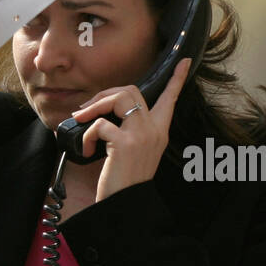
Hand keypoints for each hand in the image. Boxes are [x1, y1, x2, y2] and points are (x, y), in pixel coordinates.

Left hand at [69, 59, 190, 201]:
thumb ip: (129, 131)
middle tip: (87, 109)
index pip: (171, 99)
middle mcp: (155, 130)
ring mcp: (142, 135)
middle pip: (132, 91)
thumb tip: (106, 114)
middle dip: (106, 93)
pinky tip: (85, 149)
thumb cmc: (125, 180)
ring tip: (81, 119)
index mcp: (160, 131)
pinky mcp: (125, 143)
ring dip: (94, 105)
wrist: (125, 204)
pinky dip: (86, 134)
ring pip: (119, 98)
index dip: (177, 78)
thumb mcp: (134, 152)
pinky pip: (100, 124)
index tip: (185, 60)